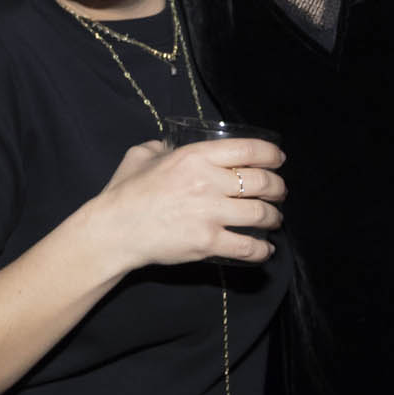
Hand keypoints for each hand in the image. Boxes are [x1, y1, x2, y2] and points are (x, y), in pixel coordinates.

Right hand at [89, 136, 283, 267]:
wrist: (114, 230)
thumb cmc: (125, 192)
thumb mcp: (141, 156)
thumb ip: (160, 147)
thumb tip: (169, 144)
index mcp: (195, 156)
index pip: (248, 150)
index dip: (271, 154)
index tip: (278, 160)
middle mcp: (208, 182)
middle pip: (261, 182)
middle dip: (277, 187)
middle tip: (279, 191)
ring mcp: (210, 214)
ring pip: (260, 214)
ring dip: (274, 217)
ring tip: (274, 218)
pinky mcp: (208, 242)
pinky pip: (247, 246)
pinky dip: (262, 250)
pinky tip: (266, 249)